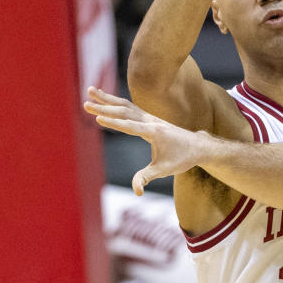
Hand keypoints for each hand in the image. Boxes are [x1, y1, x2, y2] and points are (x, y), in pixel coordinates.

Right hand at [83, 87, 211, 194]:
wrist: (197, 146)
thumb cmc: (182, 158)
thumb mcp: (165, 170)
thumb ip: (147, 178)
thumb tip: (136, 192)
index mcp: (154, 132)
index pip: (130, 126)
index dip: (114, 123)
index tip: (97, 119)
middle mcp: (151, 121)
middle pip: (125, 112)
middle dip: (104, 107)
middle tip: (85, 104)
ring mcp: (150, 118)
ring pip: (126, 106)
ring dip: (107, 99)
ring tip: (90, 90)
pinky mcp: (149, 118)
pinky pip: (130, 107)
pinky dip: (116, 102)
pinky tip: (105, 98)